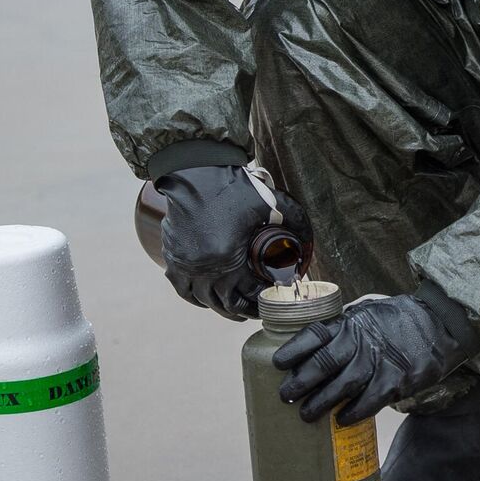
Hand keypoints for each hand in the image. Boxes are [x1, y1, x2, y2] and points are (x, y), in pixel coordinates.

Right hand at [155, 165, 310, 319]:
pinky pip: (182, 289)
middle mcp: (203, 268)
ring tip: (232, 308)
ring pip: (202, 300)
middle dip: (243, 309)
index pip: (248, 294)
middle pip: (224, 304)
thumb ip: (295, 222)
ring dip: (219, 306)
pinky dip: (195, 297)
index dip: (262, 301)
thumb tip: (308, 242)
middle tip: (254, 309)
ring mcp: (184, 265)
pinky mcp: (172, 256)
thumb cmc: (232, 186)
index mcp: (227, 259)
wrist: (194, 171)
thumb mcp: (270, 204)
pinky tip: (205, 297)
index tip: (270, 299)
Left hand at [272, 281, 479, 424]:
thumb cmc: (396, 321)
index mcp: (350, 322)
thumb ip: (343, 327)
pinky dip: (354, 411)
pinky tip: (341, 419)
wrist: (439, 324)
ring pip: (344, 384)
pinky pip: (371, 399)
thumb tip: (312, 343)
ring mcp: (380, 359)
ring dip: (322, 401)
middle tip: (285, 395)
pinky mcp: (398, 378)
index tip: (277, 363)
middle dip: (302, 381)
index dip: (295, 349)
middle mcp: (362, 339)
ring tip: (305, 414)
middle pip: (325, 362)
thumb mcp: (367, 312)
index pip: (316, 333)